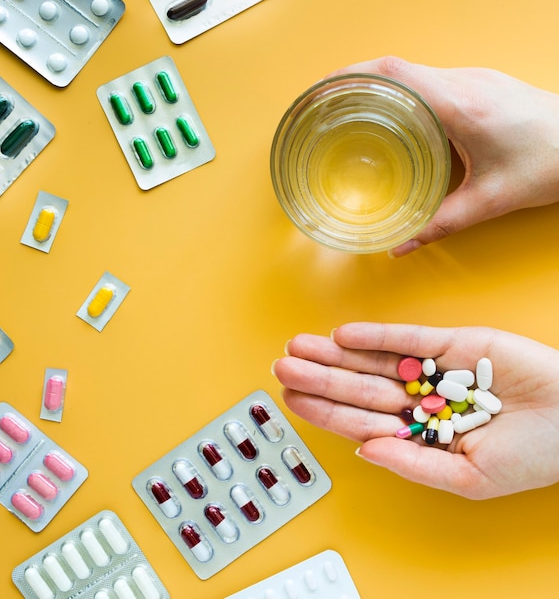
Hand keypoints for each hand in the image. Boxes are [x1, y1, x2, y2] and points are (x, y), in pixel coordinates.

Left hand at [273, 322, 558, 498]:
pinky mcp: (452, 343)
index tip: (289, 399)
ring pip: (373, 360)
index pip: (359, 420)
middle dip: (318, 378)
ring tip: (298, 346)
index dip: (323, 410)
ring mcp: (432, 370)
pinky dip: (376, 337)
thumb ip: (414, 464)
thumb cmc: (530, 457)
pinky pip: (407, 339)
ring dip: (335, 353)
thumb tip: (362, 451)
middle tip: (280, 366)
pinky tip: (343, 334)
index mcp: (418, 433)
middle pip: (357, 386)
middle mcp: (418, 399)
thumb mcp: (469, 477)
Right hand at [328, 57, 558, 255]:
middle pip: (395, 67)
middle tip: (327, 104)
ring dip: (378, 84)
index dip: (353, 75)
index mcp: (461, 106)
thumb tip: (399, 245)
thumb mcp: (489, 202)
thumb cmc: (550, 164)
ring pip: (412, 71)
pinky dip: (401, 91)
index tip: (324, 89)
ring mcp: (473, 79)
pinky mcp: (480, 84)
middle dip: (354, 80)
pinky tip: (392, 114)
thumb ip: (439, 225)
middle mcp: (464, 83)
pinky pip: (428, 79)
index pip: (395, 74)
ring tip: (350, 108)